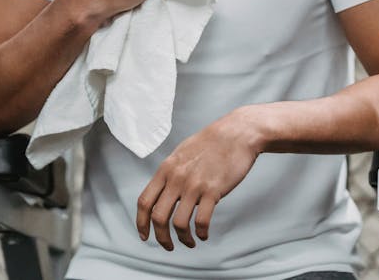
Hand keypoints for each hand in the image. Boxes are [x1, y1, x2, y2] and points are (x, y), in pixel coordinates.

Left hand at [136, 109, 261, 249]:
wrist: (237, 133)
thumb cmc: (211, 142)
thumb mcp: (182, 152)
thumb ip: (170, 172)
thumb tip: (162, 190)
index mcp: (166, 169)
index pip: (144, 202)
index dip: (141, 223)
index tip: (145, 236)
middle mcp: (176, 178)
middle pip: (158, 217)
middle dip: (161, 237)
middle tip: (168, 246)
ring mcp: (194, 185)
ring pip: (179, 223)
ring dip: (183, 239)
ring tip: (190, 242)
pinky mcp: (213, 190)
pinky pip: (202, 221)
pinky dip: (202, 233)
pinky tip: (204, 234)